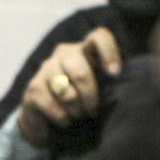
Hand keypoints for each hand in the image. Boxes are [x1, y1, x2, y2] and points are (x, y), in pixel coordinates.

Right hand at [17, 26, 121, 148]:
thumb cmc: (83, 99)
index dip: (109, 52)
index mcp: (85, 50)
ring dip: (76, 110)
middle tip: (92, 112)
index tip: (114, 73)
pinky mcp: (33, 87)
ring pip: (66, 92)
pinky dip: (61, 117)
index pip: (99, 38)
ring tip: (78, 117)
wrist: (47, 116)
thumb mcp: (100, 88)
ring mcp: (46, 69)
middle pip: (81, 72)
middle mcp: (64, 54)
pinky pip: (50, 104)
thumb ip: (110, 83)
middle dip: (90, 98)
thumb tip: (126, 91)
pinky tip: (65, 121)